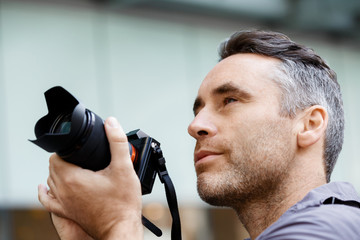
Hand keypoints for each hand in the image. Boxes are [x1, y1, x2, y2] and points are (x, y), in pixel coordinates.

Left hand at [38, 117, 142, 239]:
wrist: (121, 229)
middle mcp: (64, 191)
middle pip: (52, 167)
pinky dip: (46, 192)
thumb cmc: (122, 204)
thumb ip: (117, 142)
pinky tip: (45, 187)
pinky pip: (48, 201)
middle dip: (64, 158)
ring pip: (51, 181)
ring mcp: (64, 203)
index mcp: (73, 178)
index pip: (56, 156)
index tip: (80, 147)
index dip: (66, 148)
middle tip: (82, 155)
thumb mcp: (124, 168)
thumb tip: (111, 123)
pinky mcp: (67, 213)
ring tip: (74, 166)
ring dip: (58, 171)